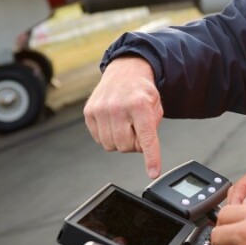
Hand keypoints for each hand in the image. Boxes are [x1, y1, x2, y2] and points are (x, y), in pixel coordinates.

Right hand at [83, 57, 163, 177]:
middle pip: (126, 147)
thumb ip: (152, 128)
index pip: (146, 138)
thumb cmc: (141, 91)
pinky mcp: (89, 113)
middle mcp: (118, 107)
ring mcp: (101, 110)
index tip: (153, 172)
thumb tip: (142, 149)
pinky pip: (99, 139)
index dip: (151, 158)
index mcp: (139, 105)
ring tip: (125, 125)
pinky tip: (113, 123)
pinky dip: (108, 136)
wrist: (124, 72)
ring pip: (111, 146)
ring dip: (120, 141)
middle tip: (137, 130)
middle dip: (134, 144)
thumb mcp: (156, 106)